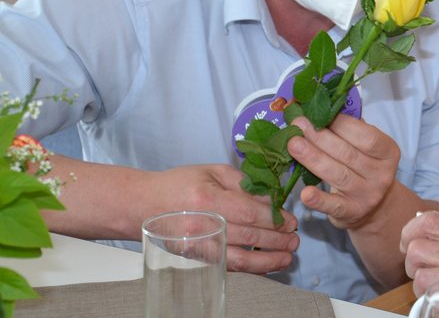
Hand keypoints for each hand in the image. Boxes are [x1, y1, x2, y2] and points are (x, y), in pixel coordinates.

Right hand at [155, 164, 299, 273]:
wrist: (143, 205)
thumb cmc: (179, 184)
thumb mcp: (213, 171)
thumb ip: (243, 184)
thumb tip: (270, 201)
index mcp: (207, 198)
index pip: (248, 212)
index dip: (274, 219)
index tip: (290, 220)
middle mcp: (202, 224)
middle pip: (248, 236)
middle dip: (277, 239)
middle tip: (295, 238)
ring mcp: (198, 245)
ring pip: (239, 259)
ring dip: (268, 260)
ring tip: (287, 256)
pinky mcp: (197, 258)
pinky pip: (228, 266)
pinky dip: (250, 268)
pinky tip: (266, 265)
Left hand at [287, 114, 400, 229]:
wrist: (374, 207)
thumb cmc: (363, 167)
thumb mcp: (366, 147)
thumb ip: (351, 128)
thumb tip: (324, 105)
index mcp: (388, 152)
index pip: (367, 137)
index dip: (343, 125)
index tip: (320, 113)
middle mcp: (381, 175)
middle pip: (348, 154)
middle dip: (320, 137)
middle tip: (297, 124)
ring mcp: (368, 196)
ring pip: (338, 175)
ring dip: (313, 158)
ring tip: (293, 144)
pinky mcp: (352, 213)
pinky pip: (334, 205)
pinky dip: (319, 200)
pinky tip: (304, 193)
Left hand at [400, 211, 438, 294]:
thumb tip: (420, 221)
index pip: (429, 220)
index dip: (410, 230)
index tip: (408, 241)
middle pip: (416, 248)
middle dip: (412, 261)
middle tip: (422, 266)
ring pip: (418, 273)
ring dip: (420, 281)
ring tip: (433, 282)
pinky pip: (429, 292)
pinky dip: (428, 294)